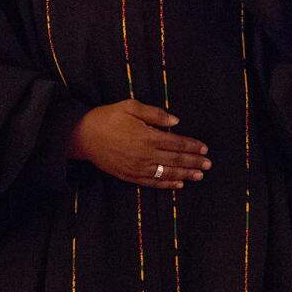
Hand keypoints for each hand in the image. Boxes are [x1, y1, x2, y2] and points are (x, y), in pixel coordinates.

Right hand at [68, 100, 210, 188]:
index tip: (204, 148)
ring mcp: (137, 167)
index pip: (176, 142)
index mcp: (147, 136)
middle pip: (175, 159)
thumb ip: (155, 114)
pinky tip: (179, 184)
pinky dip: (167, 184)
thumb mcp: (131, 107)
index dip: (192, 146)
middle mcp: (145, 154)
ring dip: (185, 174)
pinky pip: (152, 182)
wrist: (83, 136)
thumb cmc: (108, 117)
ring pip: (166, 173)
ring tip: (199, 176)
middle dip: (194, 162)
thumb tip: (176, 121)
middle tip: (208, 164)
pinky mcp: (129, 175)